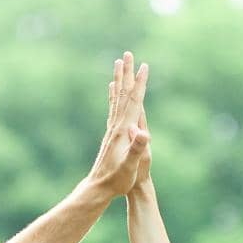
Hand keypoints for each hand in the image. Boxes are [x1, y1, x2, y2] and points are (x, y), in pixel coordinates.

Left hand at [86, 51, 150, 196]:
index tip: (144, 66)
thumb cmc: (117, 181)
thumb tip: (142, 132)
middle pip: (123, 95)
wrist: (98, 189)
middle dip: (127, 74)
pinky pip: (113, 109)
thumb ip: (136, 149)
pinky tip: (112, 89)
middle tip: (127, 54)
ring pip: (117, 99)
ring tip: (118, 64)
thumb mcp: (130, 167)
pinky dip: (114, 96)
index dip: (140, 84)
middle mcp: (116, 126)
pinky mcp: (110, 135)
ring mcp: (112, 130)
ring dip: (120, 80)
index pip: (133, 102)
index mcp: (123, 130)